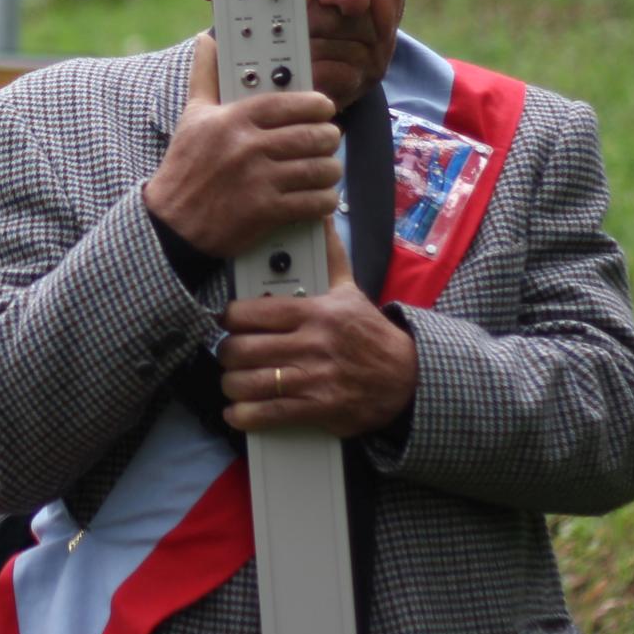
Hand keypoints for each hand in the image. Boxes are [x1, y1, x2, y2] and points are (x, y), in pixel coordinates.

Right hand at [142, 34, 342, 257]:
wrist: (172, 223)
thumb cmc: (185, 167)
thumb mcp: (192, 117)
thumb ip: (204, 76)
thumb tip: (205, 40)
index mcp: (233, 120)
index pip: (289, 103)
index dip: (316, 104)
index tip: (325, 107)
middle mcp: (247, 147)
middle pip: (311, 135)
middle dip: (329, 137)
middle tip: (330, 139)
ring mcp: (258, 180)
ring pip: (318, 168)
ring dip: (330, 170)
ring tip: (328, 168)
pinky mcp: (266, 211)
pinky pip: (313, 201)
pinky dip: (325, 199)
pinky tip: (322, 196)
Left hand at [217, 224, 416, 437]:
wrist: (406, 377)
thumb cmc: (371, 334)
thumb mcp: (350, 291)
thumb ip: (329, 256)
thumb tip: (322, 218)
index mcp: (315, 313)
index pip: (250, 312)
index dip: (228, 319)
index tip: (226, 323)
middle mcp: (311, 344)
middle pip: (242, 349)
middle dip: (227, 353)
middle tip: (229, 353)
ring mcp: (313, 378)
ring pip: (249, 382)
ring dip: (232, 384)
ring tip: (233, 381)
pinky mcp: (318, 409)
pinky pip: (268, 413)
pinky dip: (245, 415)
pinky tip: (239, 411)